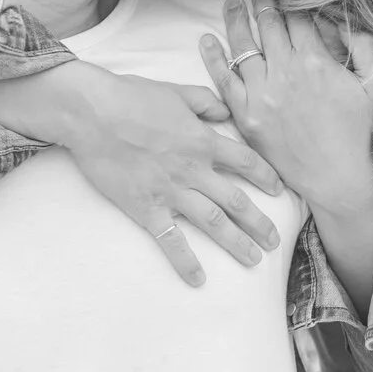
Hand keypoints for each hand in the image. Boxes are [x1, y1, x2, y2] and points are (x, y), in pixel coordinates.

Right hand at [53, 65, 286, 287]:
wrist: (93, 114)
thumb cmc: (132, 97)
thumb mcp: (177, 91)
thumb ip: (205, 102)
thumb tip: (225, 111)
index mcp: (203, 141)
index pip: (246, 162)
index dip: (266, 177)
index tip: (279, 191)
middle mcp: (193, 170)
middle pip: (236, 200)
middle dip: (258, 222)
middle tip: (274, 242)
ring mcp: (171, 191)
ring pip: (212, 222)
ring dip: (235, 243)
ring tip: (253, 259)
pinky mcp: (146, 208)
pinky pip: (170, 240)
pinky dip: (185, 261)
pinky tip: (199, 279)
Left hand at [198, 0, 372, 216]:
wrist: (336, 176)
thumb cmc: (357, 131)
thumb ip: (365, 45)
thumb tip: (342, 18)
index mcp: (317, 61)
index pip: (298, 18)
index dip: (291, 0)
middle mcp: (286, 73)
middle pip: (269, 24)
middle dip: (263, 1)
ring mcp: (263, 94)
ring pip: (243, 46)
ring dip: (236, 19)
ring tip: (232, 4)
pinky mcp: (247, 116)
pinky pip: (224, 80)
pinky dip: (214, 57)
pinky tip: (207, 40)